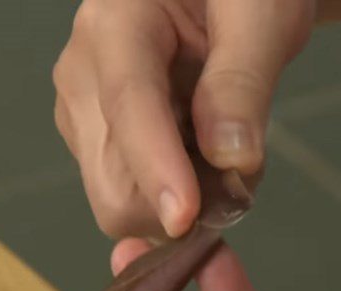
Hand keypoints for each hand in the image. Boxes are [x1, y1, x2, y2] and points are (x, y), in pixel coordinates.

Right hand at [54, 0, 314, 237]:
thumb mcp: (261, 14)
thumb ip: (243, 81)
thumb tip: (231, 159)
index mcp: (114, 25)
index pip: (129, 109)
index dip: (157, 171)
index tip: (184, 220)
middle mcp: (81, 75)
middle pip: (112, 184)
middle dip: (175, 203)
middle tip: (240, 180)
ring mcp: (79, 115)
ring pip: (119, 203)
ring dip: (177, 201)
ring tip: (219, 152)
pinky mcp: (89, 142)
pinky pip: (127, 200)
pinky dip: (168, 197)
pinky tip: (195, 155)